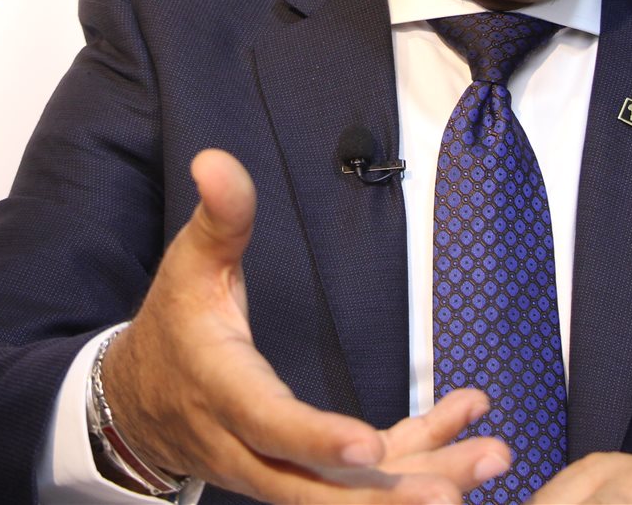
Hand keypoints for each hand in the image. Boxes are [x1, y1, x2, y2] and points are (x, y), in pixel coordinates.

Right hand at [102, 148, 510, 502]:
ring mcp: (277, 472)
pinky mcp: (303, 475)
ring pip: (348, 495)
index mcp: (222, 392)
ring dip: (421, 480)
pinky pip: (363, 478)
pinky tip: (466, 424)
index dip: (316, 439)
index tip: (368, 446)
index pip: (268, 425)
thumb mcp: (190, 266)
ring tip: (492, 458)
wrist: (139, 404)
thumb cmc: (174, 326)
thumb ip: (220, 217)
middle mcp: (248, 450)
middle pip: (318, 488)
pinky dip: (418, 452)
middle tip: (455, 494)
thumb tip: (216, 159)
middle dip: (387, 494)